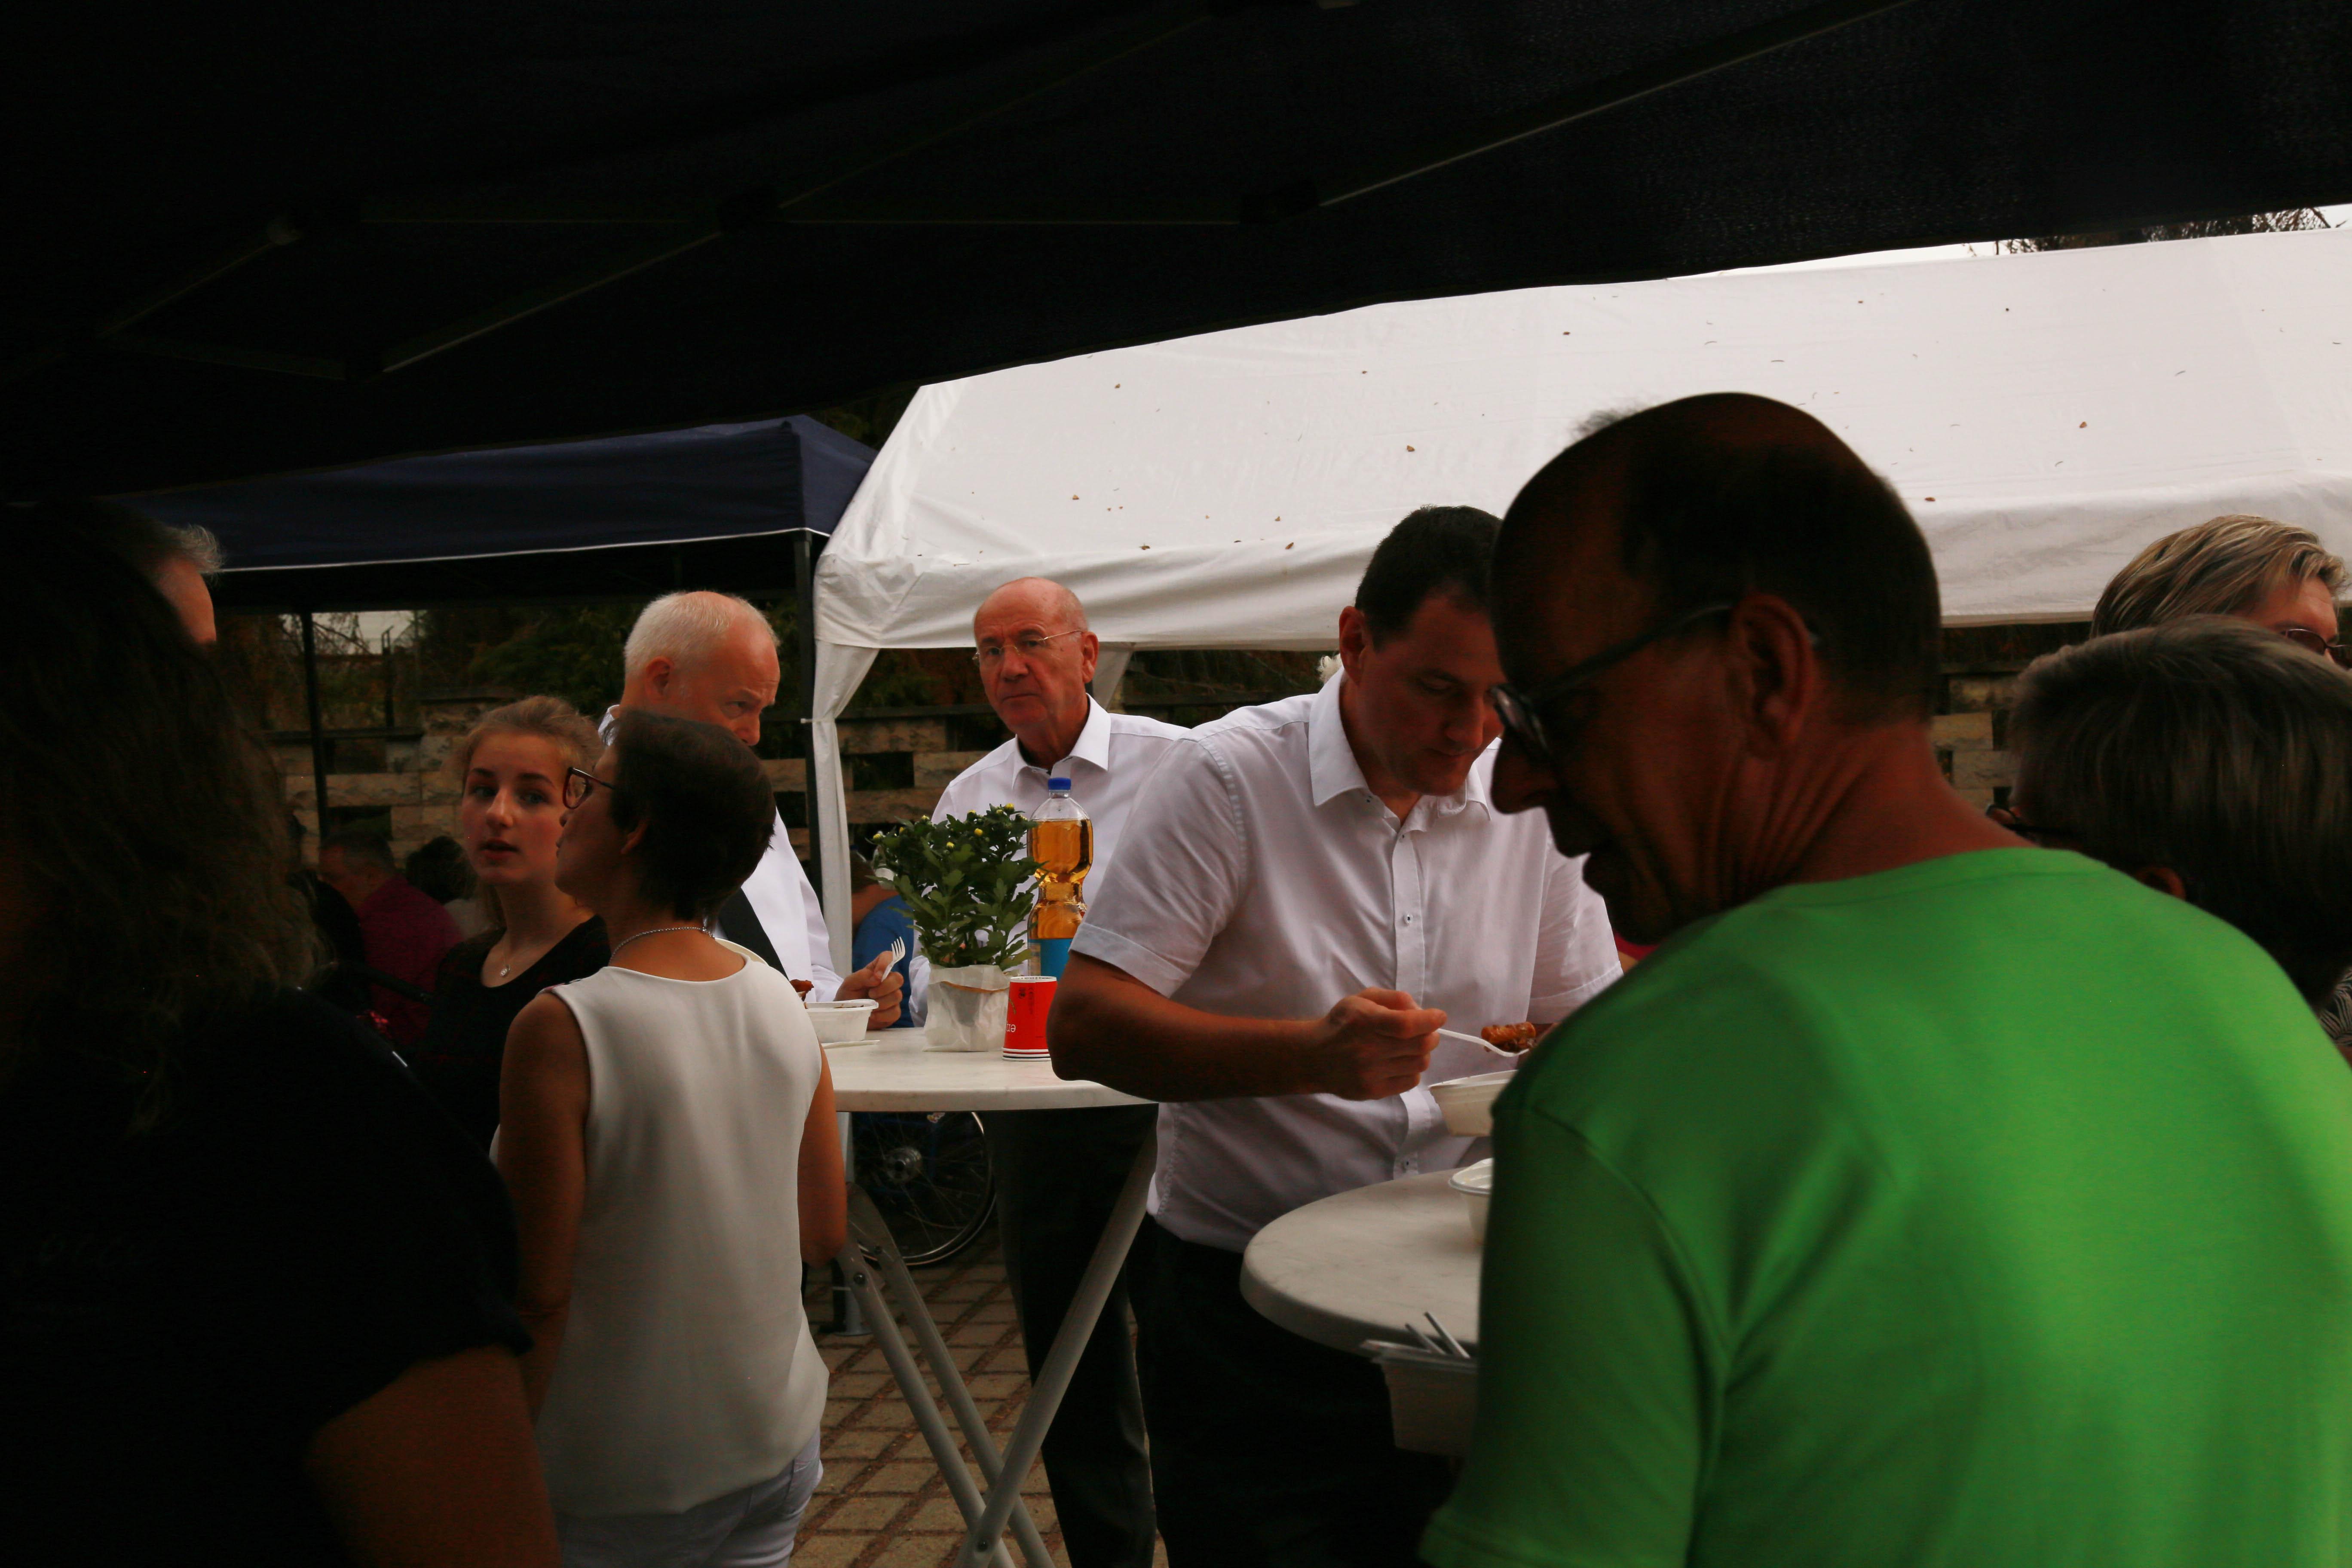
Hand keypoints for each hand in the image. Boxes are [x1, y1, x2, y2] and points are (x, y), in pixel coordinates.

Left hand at [836, 953, 904, 1027]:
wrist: (845, 1016)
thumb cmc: (847, 996)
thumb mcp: (849, 984)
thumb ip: (861, 976)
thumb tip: (877, 978)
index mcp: (876, 971)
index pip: (888, 957)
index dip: (886, 963)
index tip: (876, 976)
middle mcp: (887, 982)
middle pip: (898, 978)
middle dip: (884, 988)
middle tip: (870, 994)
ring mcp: (892, 998)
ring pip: (897, 996)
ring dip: (881, 1003)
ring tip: (869, 1007)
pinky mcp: (893, 1012)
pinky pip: (895, 1012)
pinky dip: (882, 1015)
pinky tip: (872, 1015)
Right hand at [1302, 989, 1443, 1099]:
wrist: (1314, 1057)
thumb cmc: (1342, 1023)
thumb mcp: (1361, 999)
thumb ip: (1392, 998)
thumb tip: (1420, 1010)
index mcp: (1364, 1021)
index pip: (1406, 1024)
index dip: (1429, 1020)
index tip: (1439, 1016)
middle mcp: (1367, 1049)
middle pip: (1420, 1046)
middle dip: (1431, 1035)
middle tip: (1426, 1032)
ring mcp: (1370, 1073)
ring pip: (1419, 1064)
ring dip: (1423, 1053)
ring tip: (1412, 1047)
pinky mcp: (1373, 1091)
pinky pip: (1410, 1081)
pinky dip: (1413, 1069)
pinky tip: (1402, 1062)